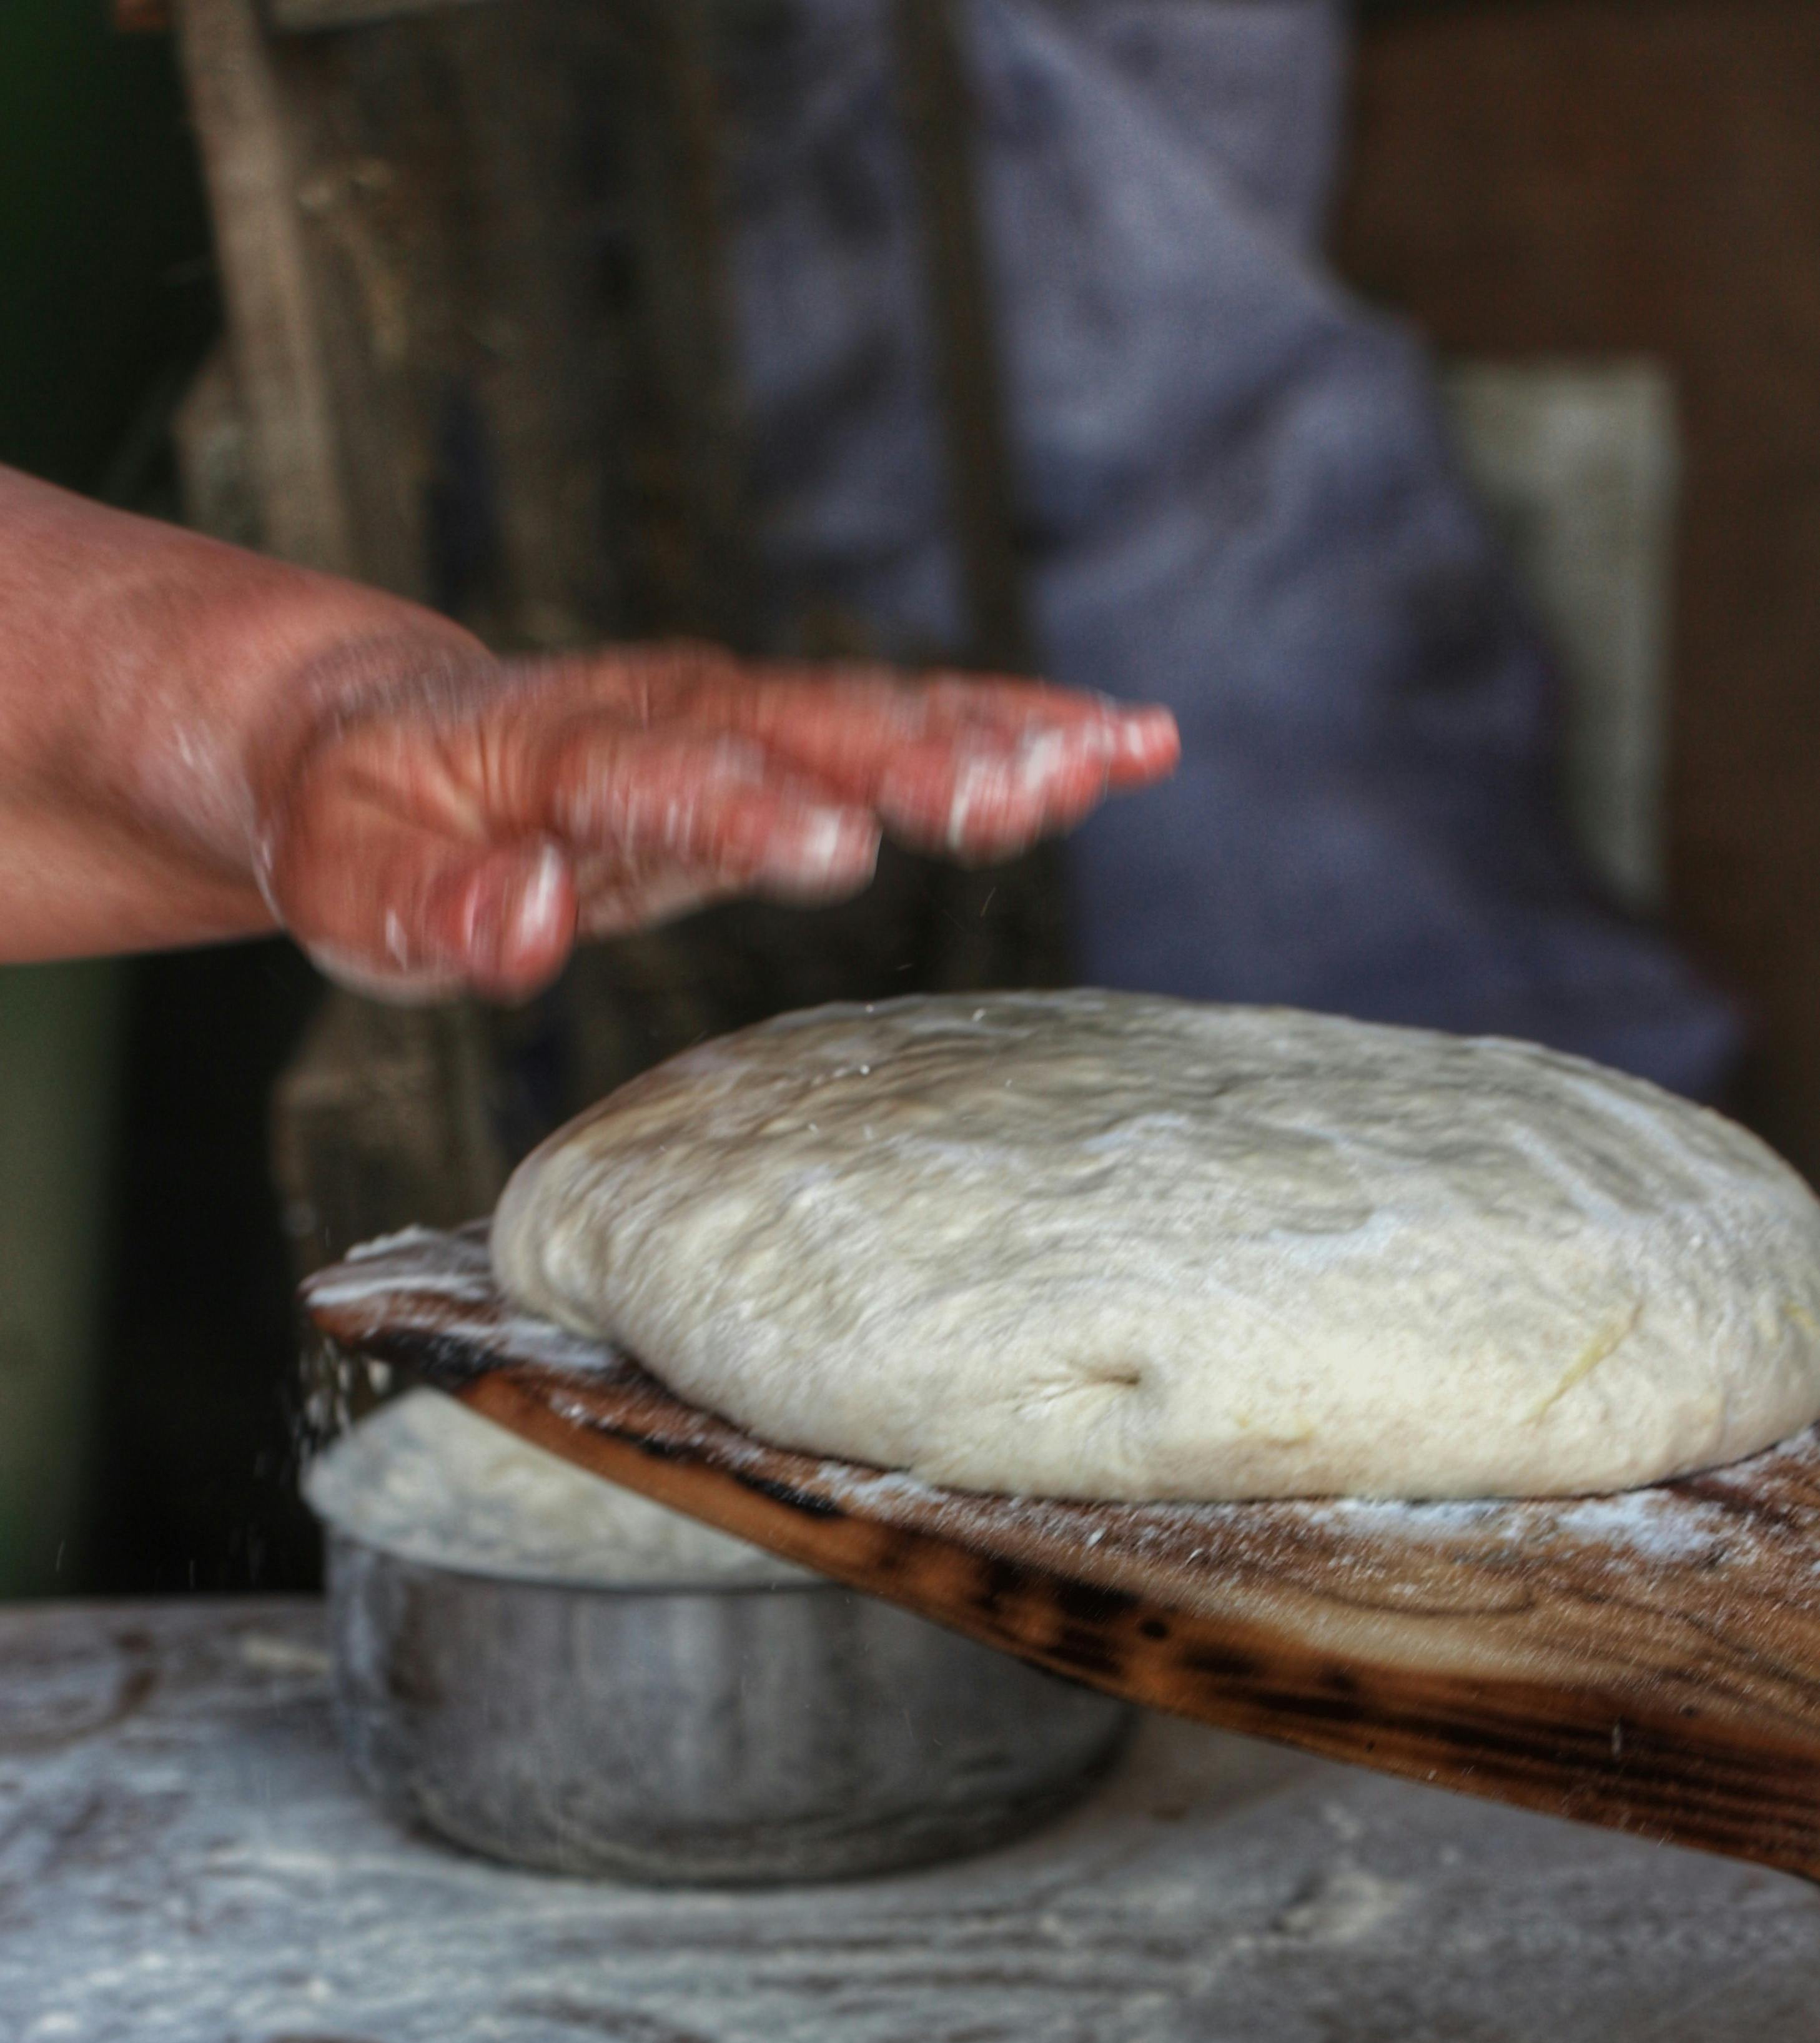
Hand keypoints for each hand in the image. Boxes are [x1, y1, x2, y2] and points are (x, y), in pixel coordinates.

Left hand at [256, 641, 1179, 1000]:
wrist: (374, 731)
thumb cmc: (362, 819)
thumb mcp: (349, 880)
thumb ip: (434, 908)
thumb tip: (528, 929)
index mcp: (549, 747)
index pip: (654, 774)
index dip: (744, 807)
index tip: (835, 845)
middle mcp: (660, 709)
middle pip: (799, 724)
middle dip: (910, 758)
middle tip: (1022, 795)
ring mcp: (729, 712)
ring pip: (875, 709)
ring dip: (995, 733)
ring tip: (1120, 755)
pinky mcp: (777, 736)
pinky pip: (904, 721)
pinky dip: (1010, 727)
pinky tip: (1117, 746)